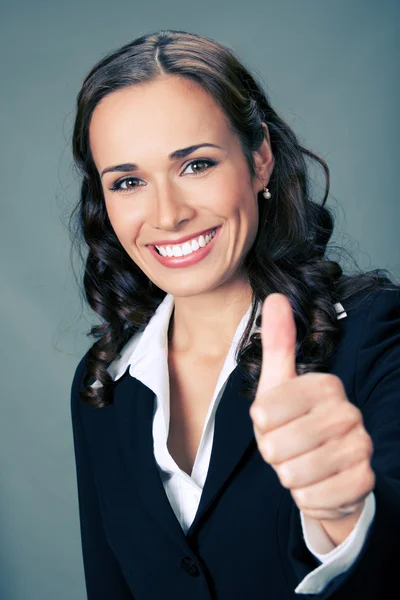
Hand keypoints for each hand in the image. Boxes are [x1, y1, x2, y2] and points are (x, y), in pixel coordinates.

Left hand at [249, 293, 374, 522]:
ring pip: (294, 474)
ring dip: (288, 475)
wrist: (328, 468)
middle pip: (278, 446)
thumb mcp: (279, 384)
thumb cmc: (294, 422)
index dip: (261, 425)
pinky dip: (305, 496)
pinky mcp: (363, 481)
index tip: (273, 422)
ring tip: (300, 463)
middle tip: (287, 447)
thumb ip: (278, 343)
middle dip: (273, 453)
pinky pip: (312, 498)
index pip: (265, 411)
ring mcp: (360, 447)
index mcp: (325, 385)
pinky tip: (315, 483)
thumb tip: (276, 296)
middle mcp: (347, 412)